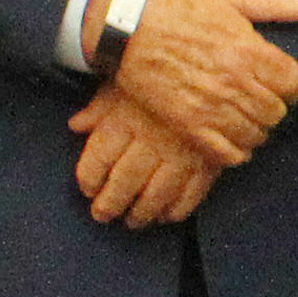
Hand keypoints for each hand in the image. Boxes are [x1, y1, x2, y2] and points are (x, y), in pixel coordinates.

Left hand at [66, 88, 223, 227]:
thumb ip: (100, 107)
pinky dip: (179, 209)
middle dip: (111, 203)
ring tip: (134, 221)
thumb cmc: (165, 78)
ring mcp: (183, 153)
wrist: (221, 74)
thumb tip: (75, 126)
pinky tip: (167, 216)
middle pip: (125, 181)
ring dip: (142, 212)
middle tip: (103, 215)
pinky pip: (193, 193)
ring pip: (156, 193)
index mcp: (128, 119)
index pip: (99, 158)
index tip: (87, 189)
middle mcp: (153, 140)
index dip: (89, 178)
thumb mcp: (127, 82)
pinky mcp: (210, 161)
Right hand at [103, 0, 297, 162]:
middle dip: (275, 107)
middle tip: (263, 101)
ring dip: (256, 129)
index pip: (294, 83)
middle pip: (276, 112)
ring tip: (247, 119)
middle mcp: (235, 82)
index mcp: (249, 51)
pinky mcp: (187, 124)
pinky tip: (233, 141)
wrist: (122, 26)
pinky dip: (236, 152)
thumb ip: (274, 3)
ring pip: (255, 134)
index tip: (285, 84)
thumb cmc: (174, 7)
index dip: (294, 86)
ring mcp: (211, 106)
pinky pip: (226, 152)